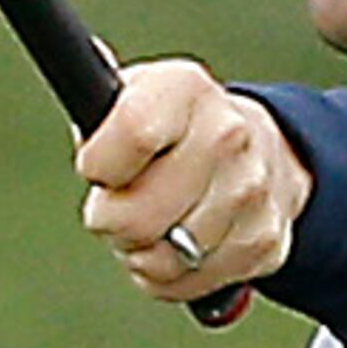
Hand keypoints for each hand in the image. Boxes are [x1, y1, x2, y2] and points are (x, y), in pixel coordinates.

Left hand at [77, 59, 307, 303]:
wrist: (263, 154)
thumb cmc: (178, 128)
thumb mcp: (135, 96)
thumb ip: (101, 99)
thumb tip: (83, 64)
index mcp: (186, 88)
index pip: (132, 133)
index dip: (99, 165)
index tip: (98, 168)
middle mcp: (227, 135)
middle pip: (138, 214)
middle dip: (112, 221)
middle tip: (118, 207)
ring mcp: (250, 193)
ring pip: (162, 257)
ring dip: (142, 251)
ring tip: (153, 224)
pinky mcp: (262, 243)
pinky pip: (188, 283)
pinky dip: (170, 275)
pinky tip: (176, 245)